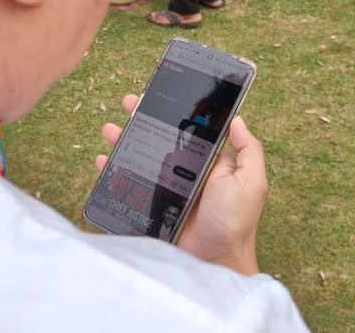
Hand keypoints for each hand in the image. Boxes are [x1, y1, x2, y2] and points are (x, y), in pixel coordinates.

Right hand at [97, 94, 267, 274]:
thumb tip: (237, 118)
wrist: (213, 260)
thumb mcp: (252, 182)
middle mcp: (186, 170)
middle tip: (128, 103)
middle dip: (143, 118)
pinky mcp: (151, 203)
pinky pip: (129, 182)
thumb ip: (248, 150)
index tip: (160, 94)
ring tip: (110, 129)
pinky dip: (113, 169)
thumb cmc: (235, 222)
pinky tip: (103, 160)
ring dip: (123, 139)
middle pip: (160, 137)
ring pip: (141, 155)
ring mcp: (166, 186)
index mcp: (210, 161)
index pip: (190, 129)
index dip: (175, 111)